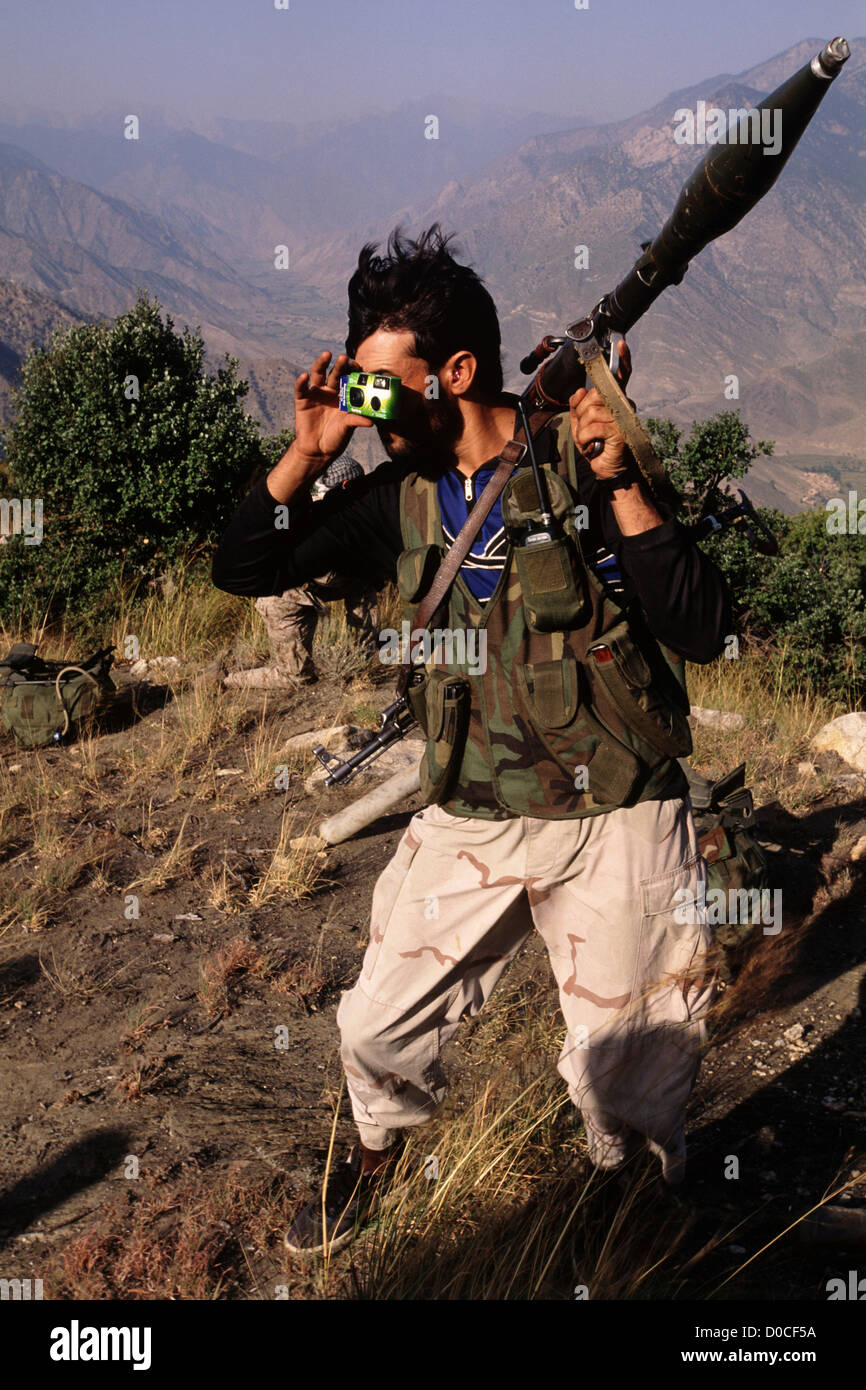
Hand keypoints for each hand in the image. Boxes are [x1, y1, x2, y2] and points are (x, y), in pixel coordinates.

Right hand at [292, 350, 372, 476]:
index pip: (348, 378)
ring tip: (326, 355)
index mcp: (343, 396)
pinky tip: (304, 376)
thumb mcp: (347, 429)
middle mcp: (330, 391)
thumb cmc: (335, 438)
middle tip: (344, 357)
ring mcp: (316, 394)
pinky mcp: (302, 400)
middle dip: (339, 365)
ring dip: (321, 363)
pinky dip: (301, 382)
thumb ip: (356, 421)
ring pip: (318, 374)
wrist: (318, 451)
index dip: (352, 371)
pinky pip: (301, 389)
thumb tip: (371, 421)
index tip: (358, 365)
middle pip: (334, 373)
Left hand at [569, 338, 634, 483]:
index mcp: (615, 400)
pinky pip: (591, 427)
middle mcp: (623, 406)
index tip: (621, 343)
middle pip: (593, 395)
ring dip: (581, 430)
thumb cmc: (597, 446)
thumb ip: (577, 406)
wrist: (608, 471)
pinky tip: (592, 446)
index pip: (620, 376)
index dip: (622, 360)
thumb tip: (579, 390)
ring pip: (589, 412)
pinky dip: (584, 439)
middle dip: (581, 413)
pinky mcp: (620, 432)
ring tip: (589, 441)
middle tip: (586, 431)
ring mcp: (623, 418)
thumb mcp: (580, 424)